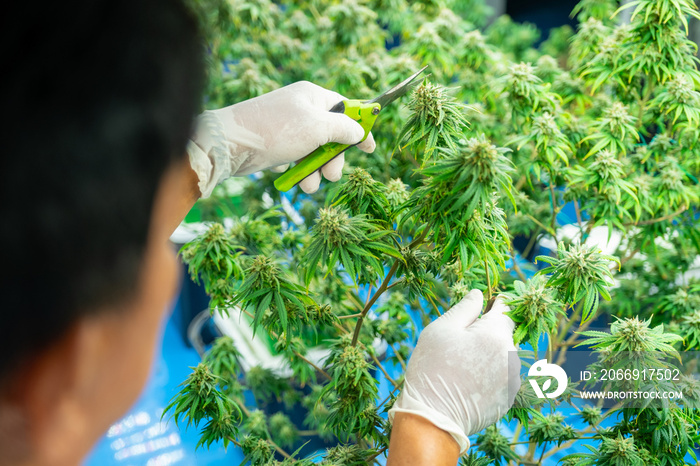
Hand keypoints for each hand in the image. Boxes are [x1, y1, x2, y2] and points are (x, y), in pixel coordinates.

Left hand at [187, 81, 375, 196]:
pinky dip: (298, 170)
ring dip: (316, 171)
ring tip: (309, 184)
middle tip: (332, 175)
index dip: (359, 128)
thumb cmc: (277, 130)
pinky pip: (296, 159)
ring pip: (314, 152)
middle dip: (333, 158)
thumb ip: (344, 129)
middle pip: (331, 135)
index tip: (370, 148)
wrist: (231, 144)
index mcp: (312, 96)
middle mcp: (301, 110)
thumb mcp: (318, 127)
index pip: (345, 109)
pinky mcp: (275, 146)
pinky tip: (291, 177)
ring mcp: (287, 128)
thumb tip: (359, 131)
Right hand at [388, 289, 520, 454]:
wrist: (433, 418)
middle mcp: (511, 356)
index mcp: (496, 334)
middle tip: (461, 343)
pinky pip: (502, 378)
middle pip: (504, 334)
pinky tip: (469, 383)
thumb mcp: (440, 330)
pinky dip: (490, 375)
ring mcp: (512, 380)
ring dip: (490, 354)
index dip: (496, 305)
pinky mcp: (508, 400)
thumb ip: (464, 308)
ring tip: (463, 366)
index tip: (487, 304)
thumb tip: (479, 294)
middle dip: (488, 333)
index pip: (506, 310)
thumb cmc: (432, 369)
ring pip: (504, 356)